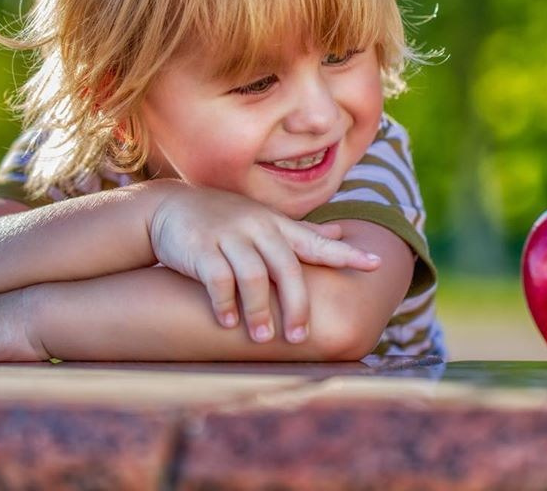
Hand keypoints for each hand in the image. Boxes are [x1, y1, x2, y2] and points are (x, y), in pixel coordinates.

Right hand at [149, 186, 380, 344]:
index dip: (346, 254)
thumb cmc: (225, 218)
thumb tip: (341, 233)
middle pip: (287, 268)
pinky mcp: (201, 248)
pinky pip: (218, 279)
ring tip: (264, 338)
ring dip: (259, 311)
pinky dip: (225, 304)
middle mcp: (258, 228)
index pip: (317, 241)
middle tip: (299, 338)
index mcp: (277, 225)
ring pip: (253, 276)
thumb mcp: (264, 219)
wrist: (170, 207)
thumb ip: (302, 232)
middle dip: (296, 305)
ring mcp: (229, 236)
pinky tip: (229, 324)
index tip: (376, 264)